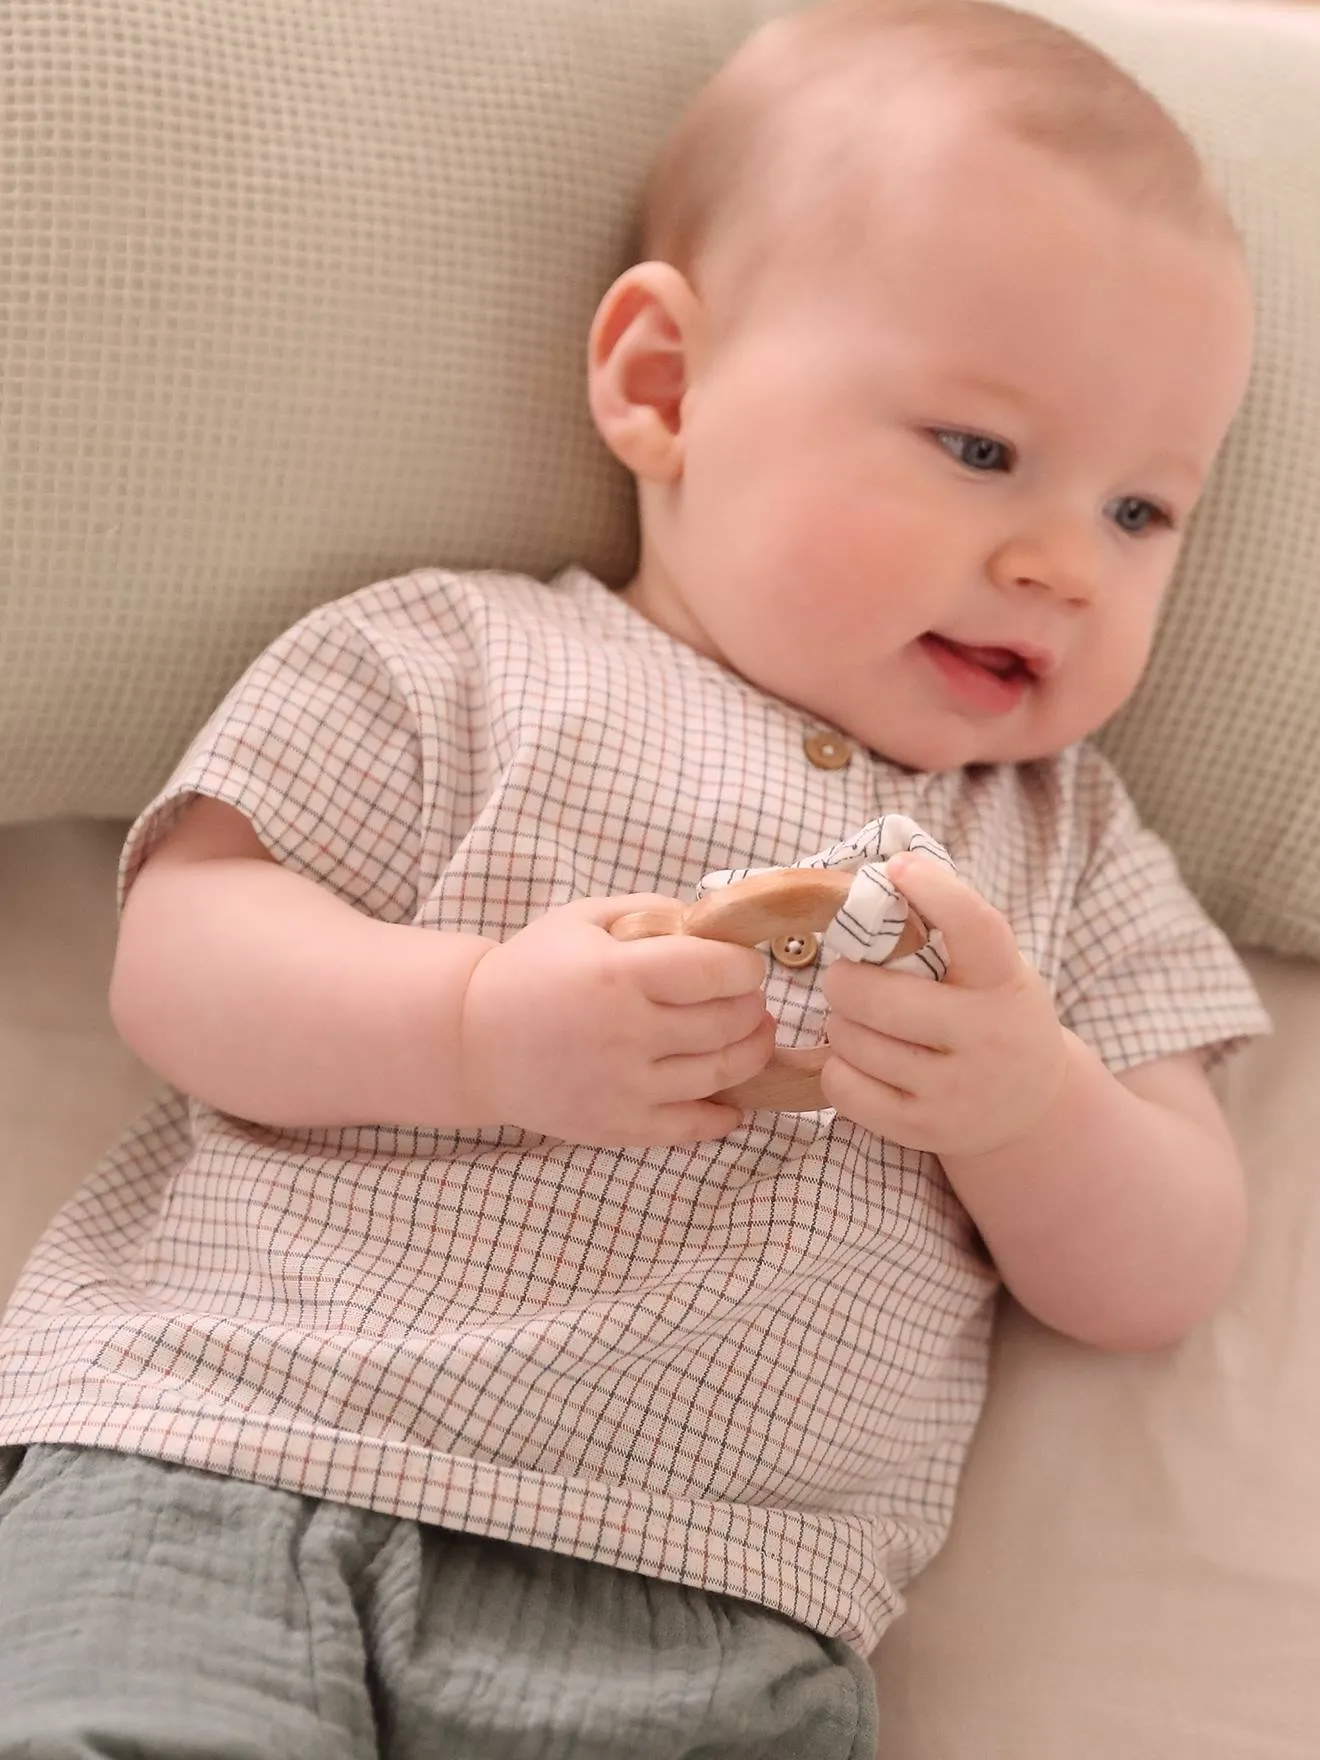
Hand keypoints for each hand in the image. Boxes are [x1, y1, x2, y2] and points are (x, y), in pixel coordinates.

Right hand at [458, 895, 775, 1145]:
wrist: (474, 1039)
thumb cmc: (533, 969)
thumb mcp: (585, 918)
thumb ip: (652, 910)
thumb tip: (716, 924)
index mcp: (617, 975)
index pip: (716, 972)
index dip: (745, 968)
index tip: (746, 965)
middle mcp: (625, 1034)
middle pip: (727, 1023)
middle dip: (752, 1008)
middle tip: (751, 1000)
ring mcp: (623, 1087)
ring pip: (720, 1074)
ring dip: (750, 1053)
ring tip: (750, 1036)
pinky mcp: (618, 1127)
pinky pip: (692, 1127)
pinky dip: (723, 1115)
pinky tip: (730, 1098)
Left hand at [820, 854, 1067, 1157]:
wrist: (1032, 1109)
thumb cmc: (993, 1014)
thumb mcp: (992, 970)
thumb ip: (949, 932)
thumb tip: (885, 869)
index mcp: (1004, 982)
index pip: (975, 928)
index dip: (935, 892)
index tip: (898, 868)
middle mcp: (987, 1037)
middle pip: (878, 998)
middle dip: (844, 981)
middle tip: (845, 977)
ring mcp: (957, 1092)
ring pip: (853, 1043)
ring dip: (839, 1023)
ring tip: (858, 1020)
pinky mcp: (925, 1131)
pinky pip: (844, 1089)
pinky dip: (838, 1067)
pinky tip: (858, 1059)